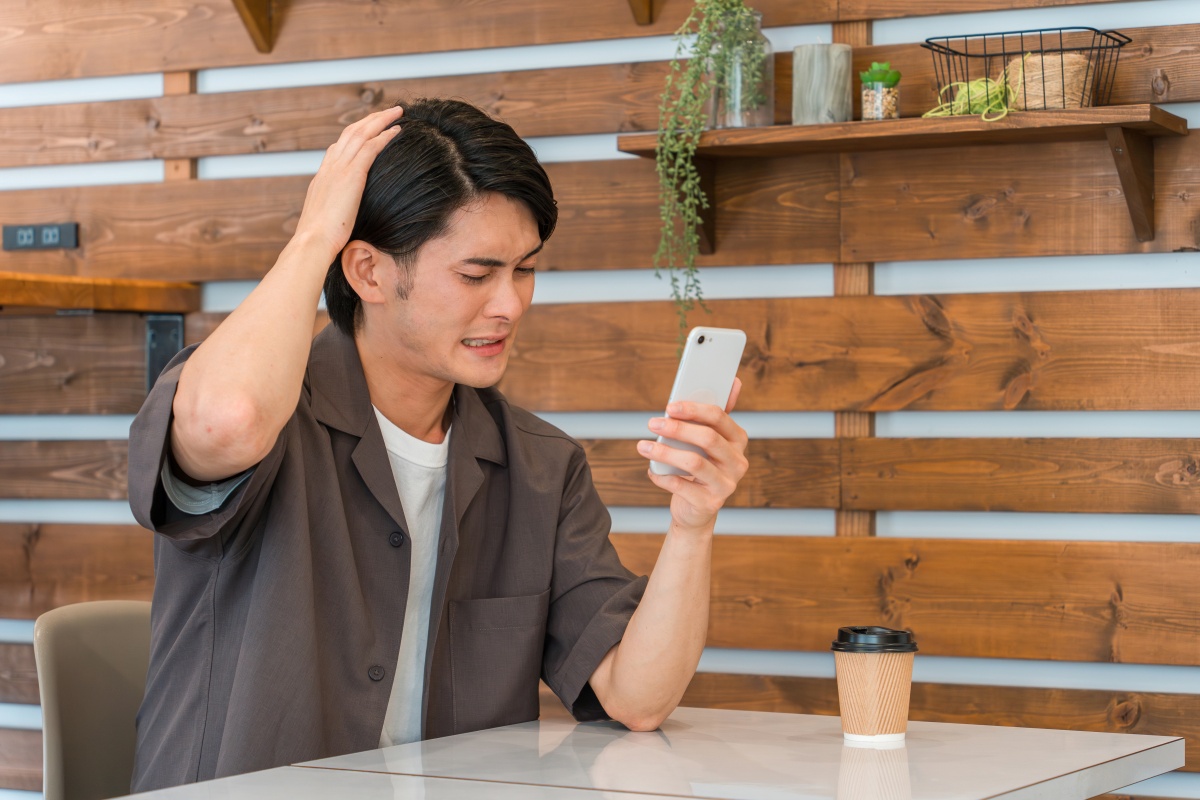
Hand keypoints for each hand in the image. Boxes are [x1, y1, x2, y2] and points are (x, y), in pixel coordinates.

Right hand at [293, 105, 404, 259]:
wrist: (312, 242)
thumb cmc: (320, 241)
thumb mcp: (327, 222)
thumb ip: (336, 213)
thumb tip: (344, 223)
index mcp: (322, 178)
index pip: (338, 148)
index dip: (354, 135)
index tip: (367, 129)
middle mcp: (329, 168)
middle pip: (350, 133)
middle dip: (369, 119)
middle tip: (387, 112)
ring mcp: (339, 169)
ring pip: (361, 134)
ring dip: (380, 120)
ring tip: (397, 112)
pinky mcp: (351, 176)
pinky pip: (370, 147)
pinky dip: (384, 136)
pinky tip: (397, 131)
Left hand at [637, 378, 748, 532]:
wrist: (697, 509)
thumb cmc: (700, 466)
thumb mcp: (709, 440)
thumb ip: (716, 414)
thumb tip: (734, 380)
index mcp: (738, 440)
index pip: (719, 417)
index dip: (693, 409)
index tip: (669, 407)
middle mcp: (738, 462)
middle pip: (708, 438)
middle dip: (677, 428)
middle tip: (653, 423)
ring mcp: (727, 485)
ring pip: (694, 462)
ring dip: (664, 452)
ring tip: (643, 446)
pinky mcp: (711, 504)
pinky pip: (682, 486)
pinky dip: (662, 477)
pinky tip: (652, 471)